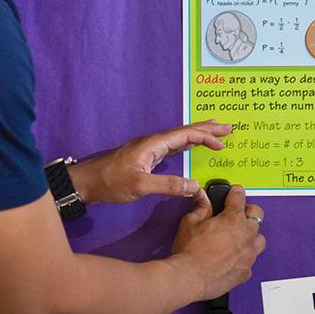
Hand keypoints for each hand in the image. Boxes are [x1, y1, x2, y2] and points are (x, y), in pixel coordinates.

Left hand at [67, 121, 233, 205]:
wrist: (86, 183)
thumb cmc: (110, 182)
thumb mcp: (140, 186)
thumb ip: (168, 185)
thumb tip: (195, 185)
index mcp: (152, 144)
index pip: (184, 134)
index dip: (205, 136)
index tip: (223, 143)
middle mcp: (152, 143)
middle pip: (184, 132)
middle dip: (206, 129)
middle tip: (228, 127)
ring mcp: (148, 149)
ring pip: (178, 138)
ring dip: (197, 136)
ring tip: (215, 134)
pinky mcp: (144, 158)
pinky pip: (171, 147)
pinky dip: (186, 145)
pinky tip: (190, 147)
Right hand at [168, 183, 264, 302]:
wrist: (189, 277)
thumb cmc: (190, 251)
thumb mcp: (190, 222)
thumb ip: (200, 207)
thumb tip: (202, 197)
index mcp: (233, 219)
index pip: (239, 198)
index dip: (236, 192)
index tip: (236, 191)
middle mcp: (246, 235)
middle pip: (257, 215)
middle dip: (248, 211)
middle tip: (238, 213)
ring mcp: (248, 255)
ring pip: (259, 239)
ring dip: (251, 235)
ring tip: (240, 236)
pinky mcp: (246, 271)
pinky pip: (251, 260)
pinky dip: (244, 256)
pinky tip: (234, 257)